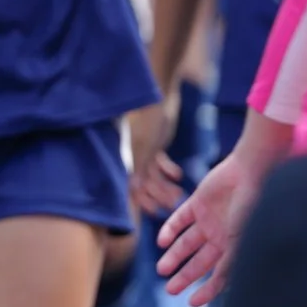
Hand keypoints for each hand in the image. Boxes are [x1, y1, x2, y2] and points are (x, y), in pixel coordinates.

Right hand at [126, 93, 181, 212]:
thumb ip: (140, 166)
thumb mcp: (146, 145)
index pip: (131, 185)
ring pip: (153, 174)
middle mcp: (133, 156)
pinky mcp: (153, 143)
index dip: (141, 199)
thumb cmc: (149, 118)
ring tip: (179, 194)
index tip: (155, 211)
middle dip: (157, 195)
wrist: (157, 95)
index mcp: (128, 157)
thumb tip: (132, 189)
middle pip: (143, 183)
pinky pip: (158, 162)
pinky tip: (177, 175)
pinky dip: (167, 170)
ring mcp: (143, 150)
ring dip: (165, 185)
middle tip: (173, 205)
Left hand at [156, 151, 268, 305]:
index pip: (220, 275)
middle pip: (200, 262)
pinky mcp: (197, 203)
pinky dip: (169, 230)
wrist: (250, 171)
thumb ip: (232, 260)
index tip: (191, 303)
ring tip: (161, 269)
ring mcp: (209, 219)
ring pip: (186, 243)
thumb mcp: (242, 238)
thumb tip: (223, 286)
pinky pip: (179, 220)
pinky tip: (161, 242)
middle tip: (169, 289)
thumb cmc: (253, 207)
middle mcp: (222, 236)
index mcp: (237, 247)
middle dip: (185, 276)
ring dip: (174, 256)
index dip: (207, 290)